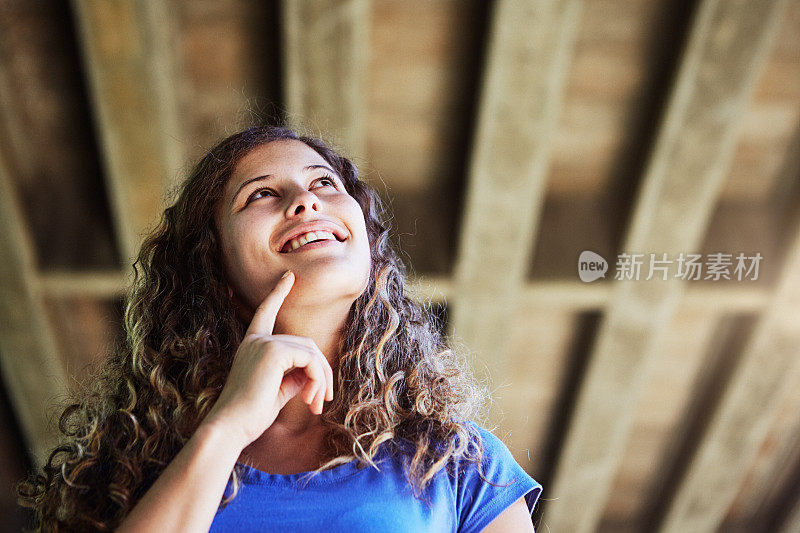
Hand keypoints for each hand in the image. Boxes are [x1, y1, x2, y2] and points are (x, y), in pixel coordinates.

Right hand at [201, 271, 334, 448]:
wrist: (231, 427)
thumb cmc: (250, 415)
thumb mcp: (277, 391)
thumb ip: (295, 376)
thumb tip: (315, 372)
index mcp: (252, 346)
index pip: (266, 313)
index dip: (278, 293)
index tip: (288, 276)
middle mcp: (256, 340)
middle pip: (305, 344)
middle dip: (321, 372)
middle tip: (322, 401)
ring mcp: (264, 343)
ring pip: (311, 352)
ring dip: (321, 379)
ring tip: (317, 405)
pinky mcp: (273, 352)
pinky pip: (310, 360)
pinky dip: (318, 379)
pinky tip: (311, 400)